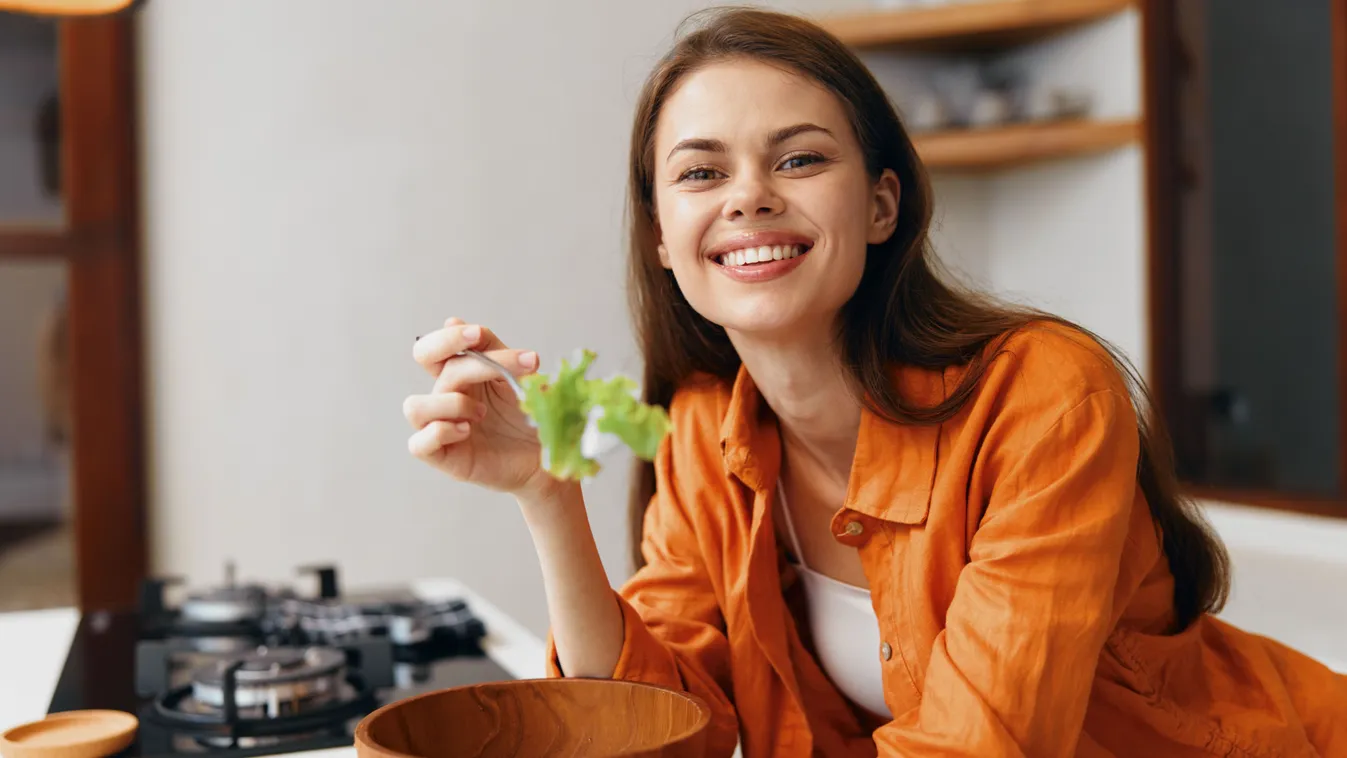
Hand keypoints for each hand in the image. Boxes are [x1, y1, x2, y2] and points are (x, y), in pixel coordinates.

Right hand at [404, 317, 555, 498]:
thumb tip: (452, 320)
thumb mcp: (518, 377)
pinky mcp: (443, 457)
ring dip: (452, 402)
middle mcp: (445, 396)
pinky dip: (441, 432)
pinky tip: (467, 430)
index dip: (450, 336)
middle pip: (423, 358)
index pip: (436, 345)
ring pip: (415, 406)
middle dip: (447, 347)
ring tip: (483, 412)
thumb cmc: (531, 417)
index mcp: (461, 374)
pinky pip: (419, 443)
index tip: (479, 335)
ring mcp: (440, 427)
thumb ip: (493, 351)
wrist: (547, 456)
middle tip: (480, 351)